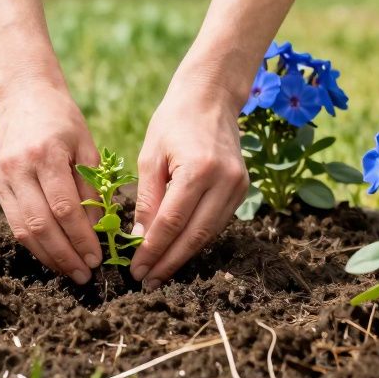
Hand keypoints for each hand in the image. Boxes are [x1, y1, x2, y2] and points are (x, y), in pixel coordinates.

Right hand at [0, 83, 102, 283]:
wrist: (24, 95)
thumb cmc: (63, 120)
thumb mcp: (86, 146)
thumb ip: (92, 186)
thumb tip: (98, 229)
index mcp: (46, 154)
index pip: (65, 208)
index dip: (81, 238)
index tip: (97, 258)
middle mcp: (20, 167)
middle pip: (42, 224)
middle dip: (65, 255)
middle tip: (85, 274)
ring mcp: (3, 177)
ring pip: (23, 229)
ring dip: (48, 256)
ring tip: (69, 272)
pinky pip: (13, 223)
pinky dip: (33, 243)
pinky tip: (51, 254)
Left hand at [131, 85, 248, 290]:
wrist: (210, 96)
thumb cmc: (173, 122)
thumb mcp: (150, 157)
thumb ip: (147, 199)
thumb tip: (139, 240)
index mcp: (198, 169)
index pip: (172, 222)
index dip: (154, 250)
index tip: (136, 269)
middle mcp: (224, 181)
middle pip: (195, 235)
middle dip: (169, 262)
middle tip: (146, 280)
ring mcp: (238, 186)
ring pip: (209, 234)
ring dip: (183, 256)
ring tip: (159, 272)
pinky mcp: (243, 189)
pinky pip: (217, 222)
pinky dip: (197, 239)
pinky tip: (178, 250)